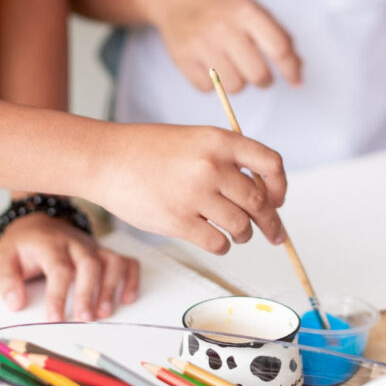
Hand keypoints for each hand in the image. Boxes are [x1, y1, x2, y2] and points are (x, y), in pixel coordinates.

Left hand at [0, 213, 139, 321]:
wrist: (38, 222)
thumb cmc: (23, 245)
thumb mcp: (2, 257)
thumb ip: (6, 280)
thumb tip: (16, 304)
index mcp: (50, 244)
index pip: (59, 268)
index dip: (58, 294)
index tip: (54, 318)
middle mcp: (76, 243)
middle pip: (89, 265)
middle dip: (88, 293)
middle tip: (84, 319)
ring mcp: (93, 247)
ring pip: (111, 262)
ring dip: (111, 288)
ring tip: (104, 313)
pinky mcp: (104, 252)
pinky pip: (126, 261)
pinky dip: (131, 279)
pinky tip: (128, 298)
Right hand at [90, 123, 286, 254]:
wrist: (106, 159)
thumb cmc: (147, 151)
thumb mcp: (194, 139)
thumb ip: (226, 159)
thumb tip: (261, 194)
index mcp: (219, 141)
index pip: (270, 163)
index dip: (280, 186)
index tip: (278, 200)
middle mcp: (211, 166)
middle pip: (259, 202)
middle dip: (271, 223)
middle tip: (274, 234)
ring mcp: (194, 194)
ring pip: (241, 226)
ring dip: (243, 235)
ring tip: (237, 234)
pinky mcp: (178, 221)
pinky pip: (218, 243)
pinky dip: (222, 245)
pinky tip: (215, 239)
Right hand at [149, 0, 301, 92]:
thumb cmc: (218, 1)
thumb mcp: (249, 6)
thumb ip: (275, 34)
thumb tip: (297, 67)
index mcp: (245, 11)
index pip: (278, 48)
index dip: (291, 69)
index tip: (296, 80)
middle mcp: (223, 28)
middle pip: (258, 74)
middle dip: (264, 79)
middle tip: (260, 74)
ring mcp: (200, 44)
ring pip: (234, 86)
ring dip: (239, 82)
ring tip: (233, 67)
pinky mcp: (182, 58)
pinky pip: (208, 89)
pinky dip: (214, 84)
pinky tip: (211, 66)